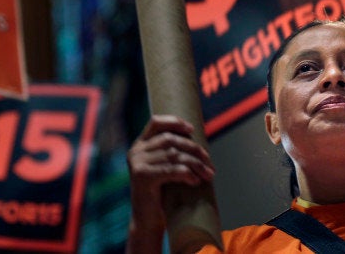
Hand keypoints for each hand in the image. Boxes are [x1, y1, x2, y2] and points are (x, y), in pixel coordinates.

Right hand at [126, 115, 214, 242]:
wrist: (148, 221)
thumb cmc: (161, 195)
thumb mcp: (165, 168)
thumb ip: (172, 153)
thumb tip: (198, 143)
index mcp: (140, 146)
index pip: (155, 122)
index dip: (174, 122)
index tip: (192, 129)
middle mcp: (136, 152)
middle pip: (170, 139)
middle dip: (194, 149)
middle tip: (209, 162)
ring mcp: (138, 164)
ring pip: (174, 155)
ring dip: (196, 164)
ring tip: (208, 174)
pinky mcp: (143, 177)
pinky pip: (172, 170)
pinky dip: (188, 174)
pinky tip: (196, 181)